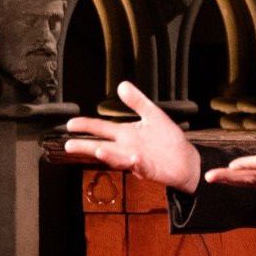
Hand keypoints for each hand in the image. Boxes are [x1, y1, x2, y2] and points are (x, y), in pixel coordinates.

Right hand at [62, 81, 201, 190]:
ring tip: (99, 150)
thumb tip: (122, 85)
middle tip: (70, 145)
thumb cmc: (167, 139)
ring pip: (118, 158)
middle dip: (86, 146)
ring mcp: (137, 160)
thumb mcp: (152, 114)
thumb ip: (137, 101)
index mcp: (126, 134)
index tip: (70, 124)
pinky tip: (134, 159)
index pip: (101, 129)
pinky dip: (137, 164)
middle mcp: (127, 148)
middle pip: (102, 147)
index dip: (86, 126)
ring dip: (109, 155)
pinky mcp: (150, 170)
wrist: (185, 158)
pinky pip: (142, 167)